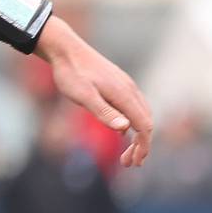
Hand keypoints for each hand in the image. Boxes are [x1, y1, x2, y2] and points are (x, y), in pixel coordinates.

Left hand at [37, 17, 153, 166]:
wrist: (65, 48)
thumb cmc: (71, 73)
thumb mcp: (83, 96)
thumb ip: (104, 112)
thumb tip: (126, 129)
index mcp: (124, 94)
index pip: (144, 126)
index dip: (142, 147)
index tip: (134, 163)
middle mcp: (130, 89)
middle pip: (146, 122)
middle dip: (141, 145)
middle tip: (129, 164)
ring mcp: (125, 85)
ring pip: (141, 114)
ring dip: (138, 135)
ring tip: (127, 152)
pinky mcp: (118, 83)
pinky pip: (133, 106)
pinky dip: (132, 122)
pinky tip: (121, 130)